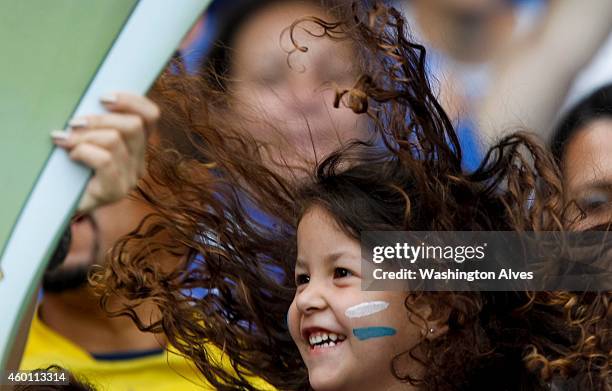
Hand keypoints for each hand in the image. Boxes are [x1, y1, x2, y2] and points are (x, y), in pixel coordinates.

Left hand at [51, 93, 158, 211]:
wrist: (56, 206)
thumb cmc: (68, 166)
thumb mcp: (87, 137)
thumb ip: (97, 122)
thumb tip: (90, 98)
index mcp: (137, 145)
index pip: (151, 116)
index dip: (132, 101)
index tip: (103, 98)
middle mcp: (139, 162)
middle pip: (134, 125)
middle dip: (99, 119)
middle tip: (73, 123)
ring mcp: (129, 178)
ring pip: (115, 140)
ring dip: (84, 136)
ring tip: (63, 140)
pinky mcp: (115, 191)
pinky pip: (105, 160)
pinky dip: (83, 152)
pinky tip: (71, 156)